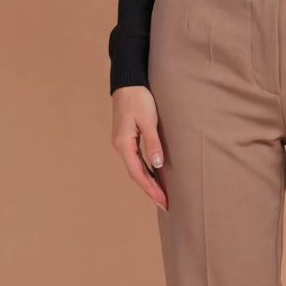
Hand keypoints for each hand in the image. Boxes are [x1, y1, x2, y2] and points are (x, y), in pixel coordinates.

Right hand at [111, 86, 167, 210]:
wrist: (128, 81)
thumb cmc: (138, 98)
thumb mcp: (148, 120)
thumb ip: (153, 143)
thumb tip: (157, 165)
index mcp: (123, 144)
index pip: (138, 173)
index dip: (151, 189)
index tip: (163, 201)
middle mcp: (120, 146)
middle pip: (136, 174)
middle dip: (150, 189)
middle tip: (165, 203)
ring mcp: (122, 142)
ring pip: (136, 167)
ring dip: (148, 180)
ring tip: (161, 194)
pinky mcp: (126, 137)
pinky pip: (136, 158)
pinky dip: (146, 169)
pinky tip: (154, 174)